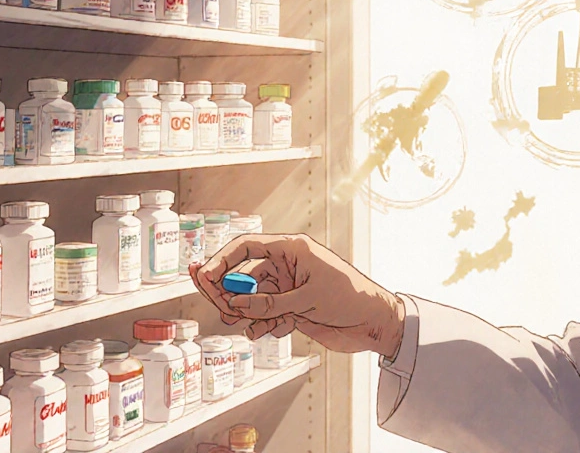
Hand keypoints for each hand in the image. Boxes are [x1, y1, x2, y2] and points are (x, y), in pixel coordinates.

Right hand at [190, 233, 405, 358]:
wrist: (375, 323)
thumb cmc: (351, 298)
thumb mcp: (307, 300)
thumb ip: (268, 303)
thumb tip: (235, 303)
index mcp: (292, 249)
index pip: (247, 246)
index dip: (222, 260)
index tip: (204, 276)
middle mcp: (287, 265)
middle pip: (244, 273)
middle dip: (230, 291)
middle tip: (222, 308)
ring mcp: (288, 287)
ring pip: (252, 297)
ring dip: (245, 311)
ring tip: (243, 323)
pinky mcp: (292, 307)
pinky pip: (264, 313)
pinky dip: (260, 324)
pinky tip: (260, 333)